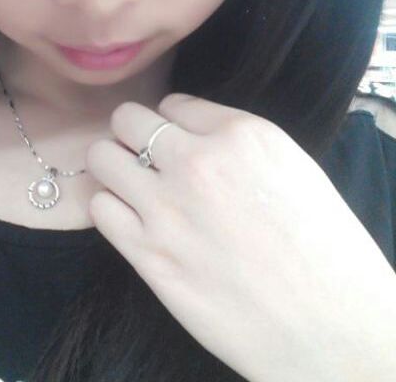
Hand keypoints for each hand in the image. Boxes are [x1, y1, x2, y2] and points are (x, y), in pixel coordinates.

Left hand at [85, 93, 395, 381]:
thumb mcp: (289, 166)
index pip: (173, 103)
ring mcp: (165, 208)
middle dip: (131, 132)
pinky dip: (110, 208)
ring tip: (133, 186)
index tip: (180, 142)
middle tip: (144, 156)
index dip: (173, 122)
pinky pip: (99, 207)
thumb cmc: (320, 246)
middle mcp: (196, 162)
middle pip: (127, 119)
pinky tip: (132, 220)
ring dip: (114, 168)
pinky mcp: (147, 254)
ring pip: (101, 158)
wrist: (327, 325)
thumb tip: (190, 130)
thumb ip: (234, 140)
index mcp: (239, 135)